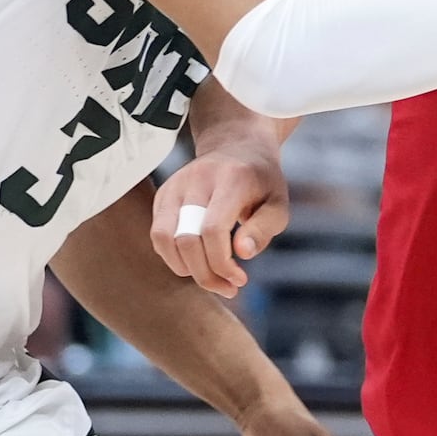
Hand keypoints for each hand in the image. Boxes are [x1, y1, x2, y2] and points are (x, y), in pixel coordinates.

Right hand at [151, 137, 288, 298]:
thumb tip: (242, 253)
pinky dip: (174, 256)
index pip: (213, 229)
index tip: (240, 280)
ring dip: (184, 268)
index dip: (222, 263)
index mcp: (230, 178)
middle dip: (205, 273)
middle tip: (227, 287)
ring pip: (162, 238)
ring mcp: (175, 184)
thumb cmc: (262, 182)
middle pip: (185, 238)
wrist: (238, 148)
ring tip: (210, 276)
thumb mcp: (278, 204)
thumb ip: (263, 229)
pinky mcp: (162, 193)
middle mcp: (196, 178)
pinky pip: (158, 235)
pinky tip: (198, 260)